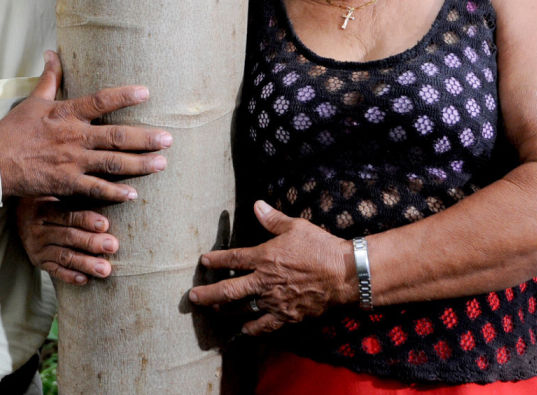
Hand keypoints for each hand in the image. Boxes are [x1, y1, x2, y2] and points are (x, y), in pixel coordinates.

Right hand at [0, 51, 170, 202]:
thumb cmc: (13, 130)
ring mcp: (72, 161)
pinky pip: (95, 189)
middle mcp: (74, 137)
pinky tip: (133, 194)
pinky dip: (115, 192)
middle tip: (169, 139)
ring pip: (113, 163)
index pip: (100, 101)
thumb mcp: (33, 100)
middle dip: (145, 138)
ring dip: (139, 164)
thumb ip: (50, 78)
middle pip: (116, 136)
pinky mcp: (67, 183)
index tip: (146, 93)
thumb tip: (52, 52)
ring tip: (162, 163)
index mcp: (67, 113)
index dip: (124, 96)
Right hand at [15, 197, 116, 284]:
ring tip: (105, 269)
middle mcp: (37, 229)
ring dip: (85, 263)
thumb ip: (77, 197)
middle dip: (91, 242)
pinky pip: (55, 271)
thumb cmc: (49, 201)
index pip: (66, 214)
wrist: (19, 215)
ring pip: (64, 256)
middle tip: (112, 246)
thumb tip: (110, 195)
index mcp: (43, 208)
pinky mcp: (38, 261)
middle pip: (68, 236)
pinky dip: (70, 276)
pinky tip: (85, 280)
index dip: (86, 219)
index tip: (105, 224)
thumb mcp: (56, 194)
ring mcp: (36, 247)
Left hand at [188, 200, 350, 334]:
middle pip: (228, 290)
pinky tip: (244, 330)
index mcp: (265, 257)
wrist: (344, 274)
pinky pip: (265, 325)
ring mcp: (274, 300)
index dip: (216, 260)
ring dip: (224, 310)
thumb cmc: (320, 247)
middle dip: (207, 294)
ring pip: (242, 309)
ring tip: (212, 310)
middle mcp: (265, 281)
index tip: (203, 261)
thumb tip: (257, 205)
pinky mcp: (287, 315)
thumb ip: (273, 219)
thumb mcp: (296, 227)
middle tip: (192, 297)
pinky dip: (252, 329)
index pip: (233, 259)